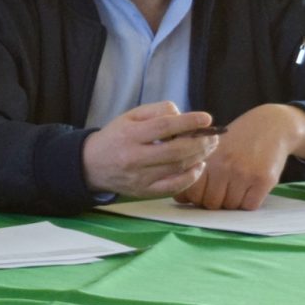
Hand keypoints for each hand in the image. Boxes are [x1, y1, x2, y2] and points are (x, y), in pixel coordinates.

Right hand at [81, 101, 220, 199]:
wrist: (90, 165)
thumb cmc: (115, 137)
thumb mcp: (129, 117)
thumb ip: (156, 112)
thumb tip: (182, 115)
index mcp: (130, 135)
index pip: (164, 127)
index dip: (188, 122)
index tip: (206, 118)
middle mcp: (134, 157)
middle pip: (176, 150)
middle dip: (200, 142)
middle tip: (214, 136)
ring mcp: (139, 177)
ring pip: (177, 168)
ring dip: (199, 157)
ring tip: (209, 147)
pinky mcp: (143, 191)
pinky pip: (173, 187)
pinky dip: (190, 178)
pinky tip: (198, 167)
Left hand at [174, 103, 304, 210]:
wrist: (271, 125)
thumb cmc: (236, 139)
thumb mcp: (211, 146)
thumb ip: (194, 166)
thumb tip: (181, 197)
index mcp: (205, 158)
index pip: (190, 193)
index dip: (195, 197)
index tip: (202, 192)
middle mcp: (222, 166)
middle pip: (210, 203)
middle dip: (214, 201)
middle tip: (222, 190)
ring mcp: (243, 174)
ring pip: (230, 206)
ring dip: (232, 201)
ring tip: (237, 186)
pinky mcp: (263, 180)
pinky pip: (249, 206)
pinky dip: (248, 202)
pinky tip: (250, 188)